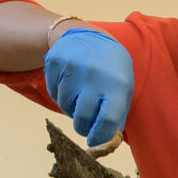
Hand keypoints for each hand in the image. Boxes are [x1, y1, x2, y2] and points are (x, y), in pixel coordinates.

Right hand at [42, 25, 132, 149]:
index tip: (94, 141)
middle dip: (82, 127)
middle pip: (82, 118)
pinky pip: (54, 93)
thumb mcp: (123, 88)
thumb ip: (117, 115)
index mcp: (117, 85)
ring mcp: (73, 68)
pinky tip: (70, 82)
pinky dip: (61, 94)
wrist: (89, 36)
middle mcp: (94, 76)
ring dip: (71, 108)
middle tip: (84, 124)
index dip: (99, 137)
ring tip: (80, 94)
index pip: (107, 121)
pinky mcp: (55, 63)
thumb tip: (107, 141)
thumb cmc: (111, 69)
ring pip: (65, 107)